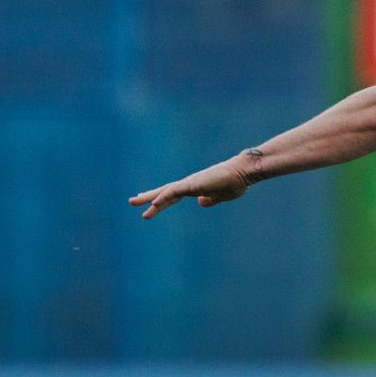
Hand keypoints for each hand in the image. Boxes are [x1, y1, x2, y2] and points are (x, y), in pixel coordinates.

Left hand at [129, 154, 258, 219]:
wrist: (243, 172)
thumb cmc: (235, 182)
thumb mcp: (221, 196)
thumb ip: (211, 199)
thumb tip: (201, 203)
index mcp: (195, 187)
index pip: (173, 193)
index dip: (161, 198)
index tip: (149, 202)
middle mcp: (189, 183)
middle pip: (164, 191)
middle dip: (148, 196)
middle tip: (132, 200)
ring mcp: (190, 183)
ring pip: (166, 191)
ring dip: (150, 198)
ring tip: (135, 202)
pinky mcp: (194, 184)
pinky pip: (175, 191)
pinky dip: (163, 196)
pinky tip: (153, 202)